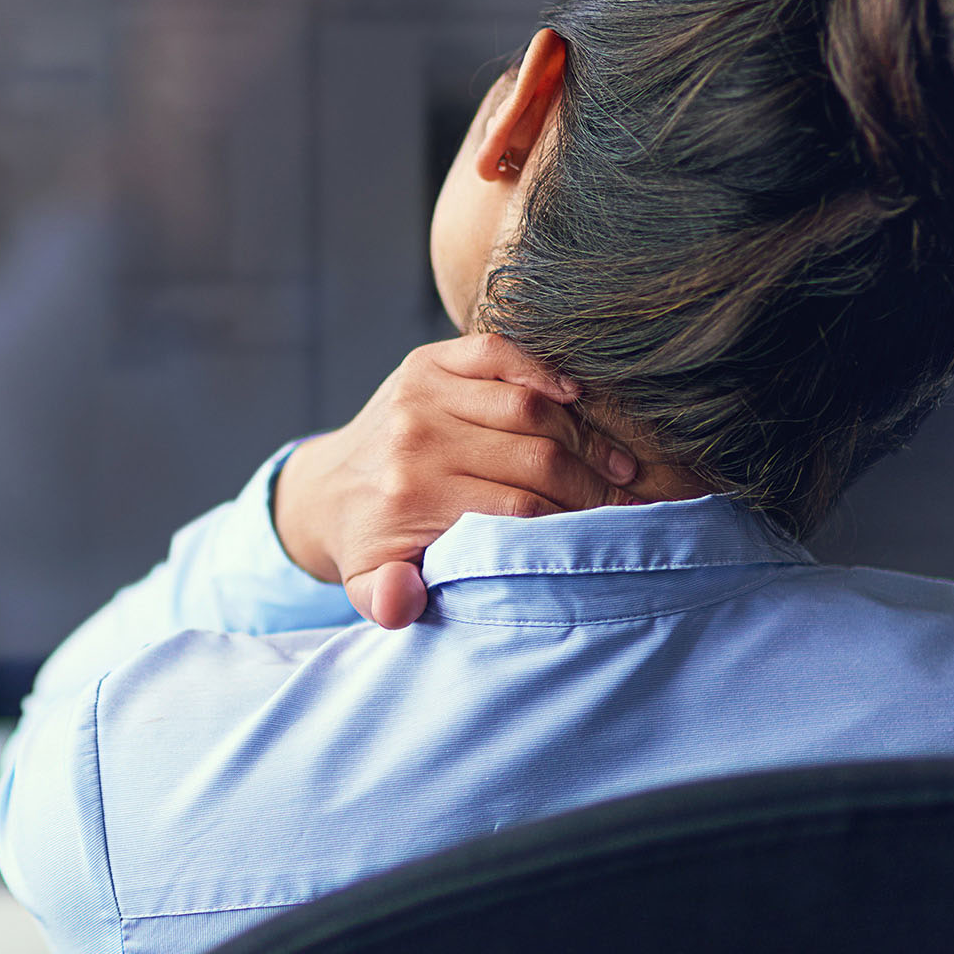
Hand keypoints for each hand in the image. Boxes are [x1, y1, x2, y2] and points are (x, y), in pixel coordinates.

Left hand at [272, 334, 641, 629]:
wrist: (327, 489)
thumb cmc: (370, 544)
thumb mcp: (369, 585)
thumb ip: (387, 600)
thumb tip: (404, 600)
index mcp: (410, 495)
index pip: (519, 508)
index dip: (573, 522)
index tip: (612, 535)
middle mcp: (417, 438)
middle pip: (533, 455)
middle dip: (590, 484)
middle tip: (626, 504)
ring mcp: (422, 393)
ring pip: (529, 406)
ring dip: (583, 435)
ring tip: (615, 466)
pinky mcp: (427, 361)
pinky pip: (498, 352)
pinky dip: (544, 368)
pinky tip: (578, 397)